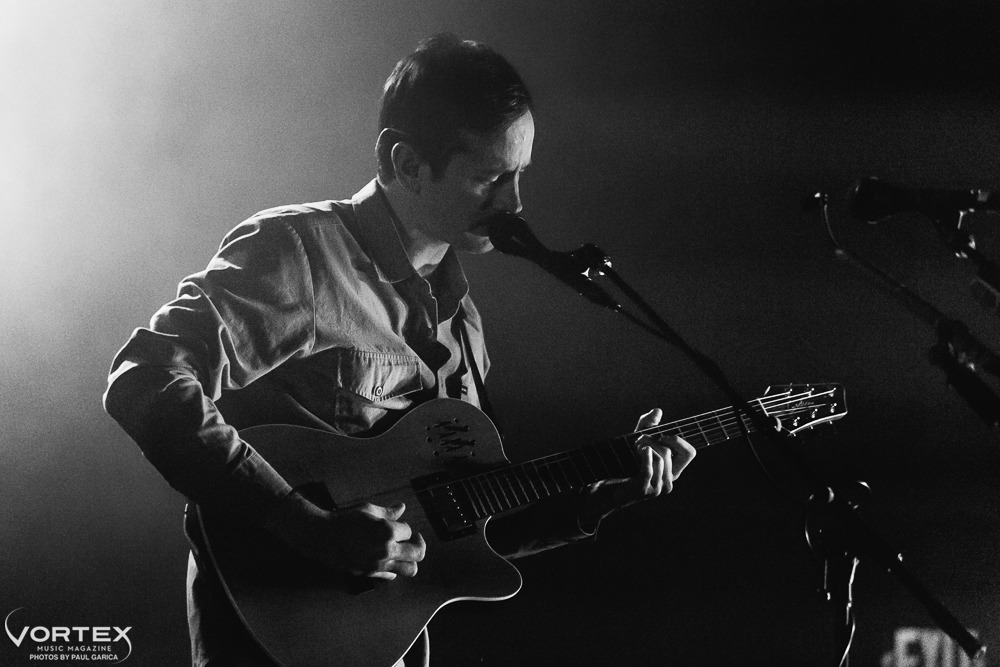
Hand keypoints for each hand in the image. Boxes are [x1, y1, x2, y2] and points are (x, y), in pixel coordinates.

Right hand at [263, 495, 425, 579]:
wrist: (323, 537)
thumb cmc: (345, 519)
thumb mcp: (368, 510)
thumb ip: (388, 512)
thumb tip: (402, 508)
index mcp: (387, 531)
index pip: (409, 531)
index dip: (404, 527)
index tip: (397, 525)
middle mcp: (387, 549)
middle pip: (418, 553)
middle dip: (418, 544)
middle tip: (413, 540)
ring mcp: (379, 564)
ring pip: (410, 569)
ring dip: (411, 560)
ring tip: (404, 552)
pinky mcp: (370, 573)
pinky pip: (391, 576)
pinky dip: (394, 569)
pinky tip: (388, 559)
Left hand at [577, 408, 695, 530]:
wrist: (603, 486)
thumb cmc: (621, 463)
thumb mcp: (636, 439)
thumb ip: (647, 424)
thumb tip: (658, 410)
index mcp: (673, 471)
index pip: (690, 453)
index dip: (678, 441)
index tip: (661, 435)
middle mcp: (669, 481)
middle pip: (669, 450)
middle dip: (651, 440)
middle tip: (637, 443)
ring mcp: (658, 488)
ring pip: (660, 456)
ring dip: (643, 447)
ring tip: (632, 451)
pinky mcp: (645, 490)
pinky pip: (650, 466)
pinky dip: (644, 454)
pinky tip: (636, 451)